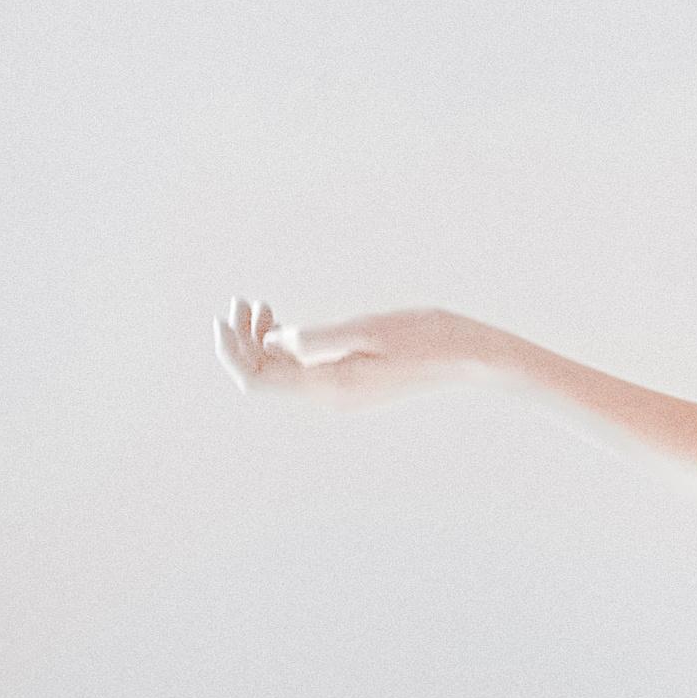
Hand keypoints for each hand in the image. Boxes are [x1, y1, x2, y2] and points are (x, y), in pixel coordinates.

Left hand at [216, 296, 495, 403]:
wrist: (471, 358)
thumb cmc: (428, 337)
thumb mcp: (371, 330)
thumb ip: (319, 338)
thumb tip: (275, 340)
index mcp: (328, 385)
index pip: (257, 379)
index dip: (231, 352)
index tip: (225, 317)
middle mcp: (328, 396)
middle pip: (263, 377)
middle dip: (242, 341)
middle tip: (241, 301)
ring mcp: (339, 392)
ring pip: (280, 373)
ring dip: (260, 341)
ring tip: (258, 304)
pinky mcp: (350, 382)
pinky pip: (301, 370)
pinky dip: (284, 345)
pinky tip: (282, 321)